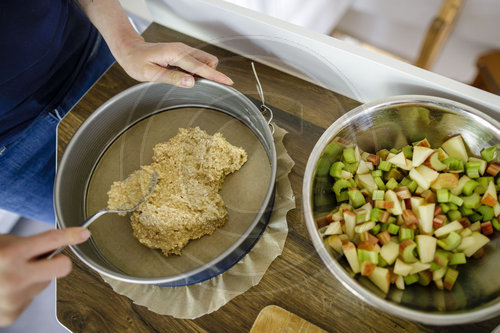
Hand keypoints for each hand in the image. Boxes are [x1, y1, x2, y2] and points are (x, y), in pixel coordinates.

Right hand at [0, 227, 90, 325]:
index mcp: (11, 254)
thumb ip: (31, 244)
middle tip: (47, 259)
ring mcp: (14, 298)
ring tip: (12, 275)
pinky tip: (7, 289)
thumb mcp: (5, 244)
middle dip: (60, 262)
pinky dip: (23, 293)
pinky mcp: (12, 314)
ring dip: (35, 278)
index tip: (84, 233)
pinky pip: (31, 298)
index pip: (51, 240)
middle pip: (62, 267)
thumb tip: (61, 243)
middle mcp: (14, 277)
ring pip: (46, 283)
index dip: (71, 235)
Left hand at [114, 38, 232, 87]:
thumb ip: (172, 78)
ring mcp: (183, 50)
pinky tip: (184, 77)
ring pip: (204, 61)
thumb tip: (191, 83)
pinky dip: (197, 71)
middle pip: (208, 61)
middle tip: (197, 86)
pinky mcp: (182, 53)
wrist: (129, 49)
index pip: (201, 67)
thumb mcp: (150, 74)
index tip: (228, 82)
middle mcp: (182, 49)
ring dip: (203, 73)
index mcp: (175, 54)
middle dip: (209, 74)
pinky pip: (197, 61)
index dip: (215, 76)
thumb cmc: (136, 61)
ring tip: (186, 81)